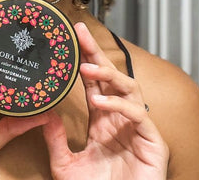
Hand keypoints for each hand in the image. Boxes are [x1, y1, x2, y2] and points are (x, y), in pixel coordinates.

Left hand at [42, 23, 168, 179]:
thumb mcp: (66, 165)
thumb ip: (57, 141)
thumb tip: (45, 115)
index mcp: (103, 120)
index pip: (94, 83)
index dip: (85, 61)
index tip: (73, 41)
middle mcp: (120, 119)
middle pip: (111, 77)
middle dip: (97, 54)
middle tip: (82, 34)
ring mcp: (138, 128)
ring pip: (129, 88)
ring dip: (108, 75)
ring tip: (86, 68)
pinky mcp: (153, 142)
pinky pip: (139, 114)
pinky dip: (119, 105)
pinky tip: (100, 103)